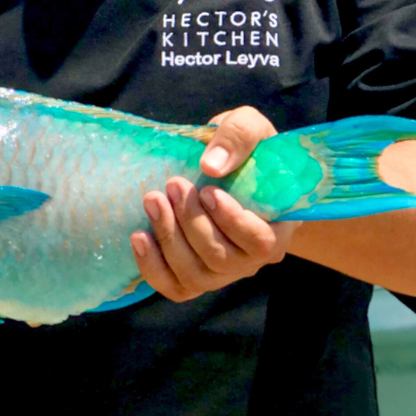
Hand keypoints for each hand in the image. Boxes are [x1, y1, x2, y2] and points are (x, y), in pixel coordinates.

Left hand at [131, 106, 296, 302]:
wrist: (225, 168)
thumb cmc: (245, 150)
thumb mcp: (250, 127)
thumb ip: (238, 136)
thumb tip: (211, 165)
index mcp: (276, 228)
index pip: (260, 243)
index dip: (231, 221)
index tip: (208, 190)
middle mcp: (251, 260)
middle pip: (220, 259)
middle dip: (191, 222)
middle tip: (173, 185)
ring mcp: (222, 274)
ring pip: (195, 275)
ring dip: (169, 238)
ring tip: (152, 200)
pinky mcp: (193, 278)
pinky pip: (173, 287)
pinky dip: (152, 266)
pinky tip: (139, 236)